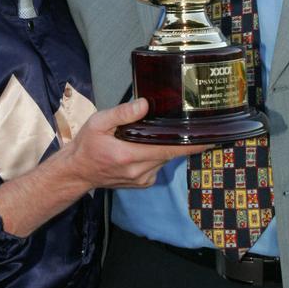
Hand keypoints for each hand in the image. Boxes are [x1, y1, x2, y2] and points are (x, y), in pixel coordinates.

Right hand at [66, 98, 206, 190]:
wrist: (76, 172)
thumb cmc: (86, 146)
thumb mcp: (98, 122)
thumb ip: (122, 113)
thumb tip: (145, 104)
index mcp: (130, 155)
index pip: (171, 149)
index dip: (193, 144)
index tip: (212, 137)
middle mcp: (140, 171)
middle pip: (171, 152)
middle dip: (177, 139)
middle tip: (183, 123)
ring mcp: (143, 180)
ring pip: (165, 159)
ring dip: (165, 147)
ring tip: (156, 133)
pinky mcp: (143, 183)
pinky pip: (158, 166)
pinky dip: (157, 156)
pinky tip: (144, 148)